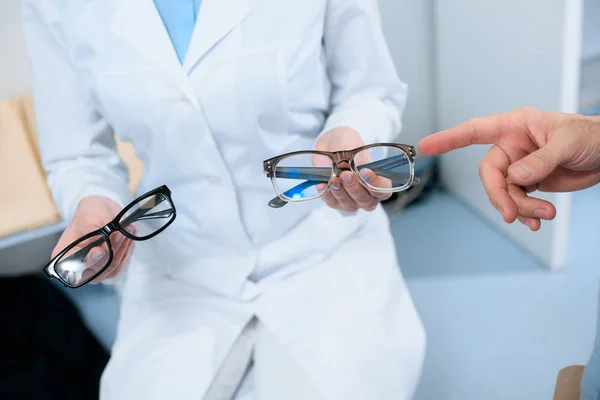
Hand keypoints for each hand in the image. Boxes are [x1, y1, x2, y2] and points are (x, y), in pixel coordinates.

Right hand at [52, 196, 133, 283]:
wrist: (102, 211)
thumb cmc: (89, 214)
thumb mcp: (88, 219)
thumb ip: (92, 235)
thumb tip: (100, 250)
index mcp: (64, 257)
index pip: (74, 268)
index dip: (88, 262)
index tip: (99, 250)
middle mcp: (78, 268)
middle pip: (98, 269)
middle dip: (111, 249)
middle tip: (120, 232)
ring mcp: (95, 269)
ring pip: (112, 267)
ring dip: (122, 248)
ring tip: (128, 229)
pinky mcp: (110, 266)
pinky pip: (122, 263)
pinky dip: (127, 249)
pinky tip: (130, 234)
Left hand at [315, 127, 391, 211]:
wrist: (331, 145)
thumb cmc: (347, 144)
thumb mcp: (352, 144)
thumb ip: (352, 157)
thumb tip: (347, 168)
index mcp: (379, 182)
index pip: (383, 190)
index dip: (376, 183)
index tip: (365, 171)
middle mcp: (368, 195)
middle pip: (366, 200)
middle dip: (355, 187)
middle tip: (346, 174)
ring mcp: (352, 201)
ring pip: (350, 204)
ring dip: (341, 192)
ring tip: (334, 179)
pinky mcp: (336, 202)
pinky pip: (333, 202)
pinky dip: (327, 194)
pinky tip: (323, 184)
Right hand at [418, 107, 599, 230]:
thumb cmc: (591, 135)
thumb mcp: (567, 142)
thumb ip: (540, 160)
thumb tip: (516, 178)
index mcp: (514, 126)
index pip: (474, 131)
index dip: (448, 139)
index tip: (426, 146)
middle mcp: (512, 147)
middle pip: (490, 175)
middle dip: (499, 196)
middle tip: (511, 214)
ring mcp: (519, 167)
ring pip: (504, 193)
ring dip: (521, 209)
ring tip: (545, 215)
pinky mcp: (530, 184)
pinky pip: (518, 202)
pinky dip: (526, 214)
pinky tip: (539, 221)